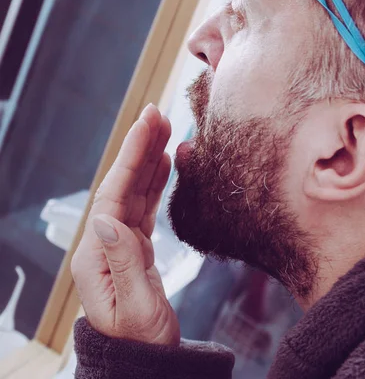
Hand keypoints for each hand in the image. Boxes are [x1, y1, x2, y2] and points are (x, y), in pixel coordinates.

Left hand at [71, 104, 179, 345]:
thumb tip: (107, 216)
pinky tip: (163, 164)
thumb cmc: (140, 343)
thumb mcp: (136, 308)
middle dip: (139, 148)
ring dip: (147, 160)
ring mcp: (118, 244)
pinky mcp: (134, 248)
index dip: (131, 157)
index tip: (146, 124)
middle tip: (156, 114)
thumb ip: (122, 261)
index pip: (114, 194)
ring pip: (134, 192)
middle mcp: (103, 243)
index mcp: (97, 255)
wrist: (144, 364)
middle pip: (121, 185)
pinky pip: (143, 207)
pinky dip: (154, 182)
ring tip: (163, 130)